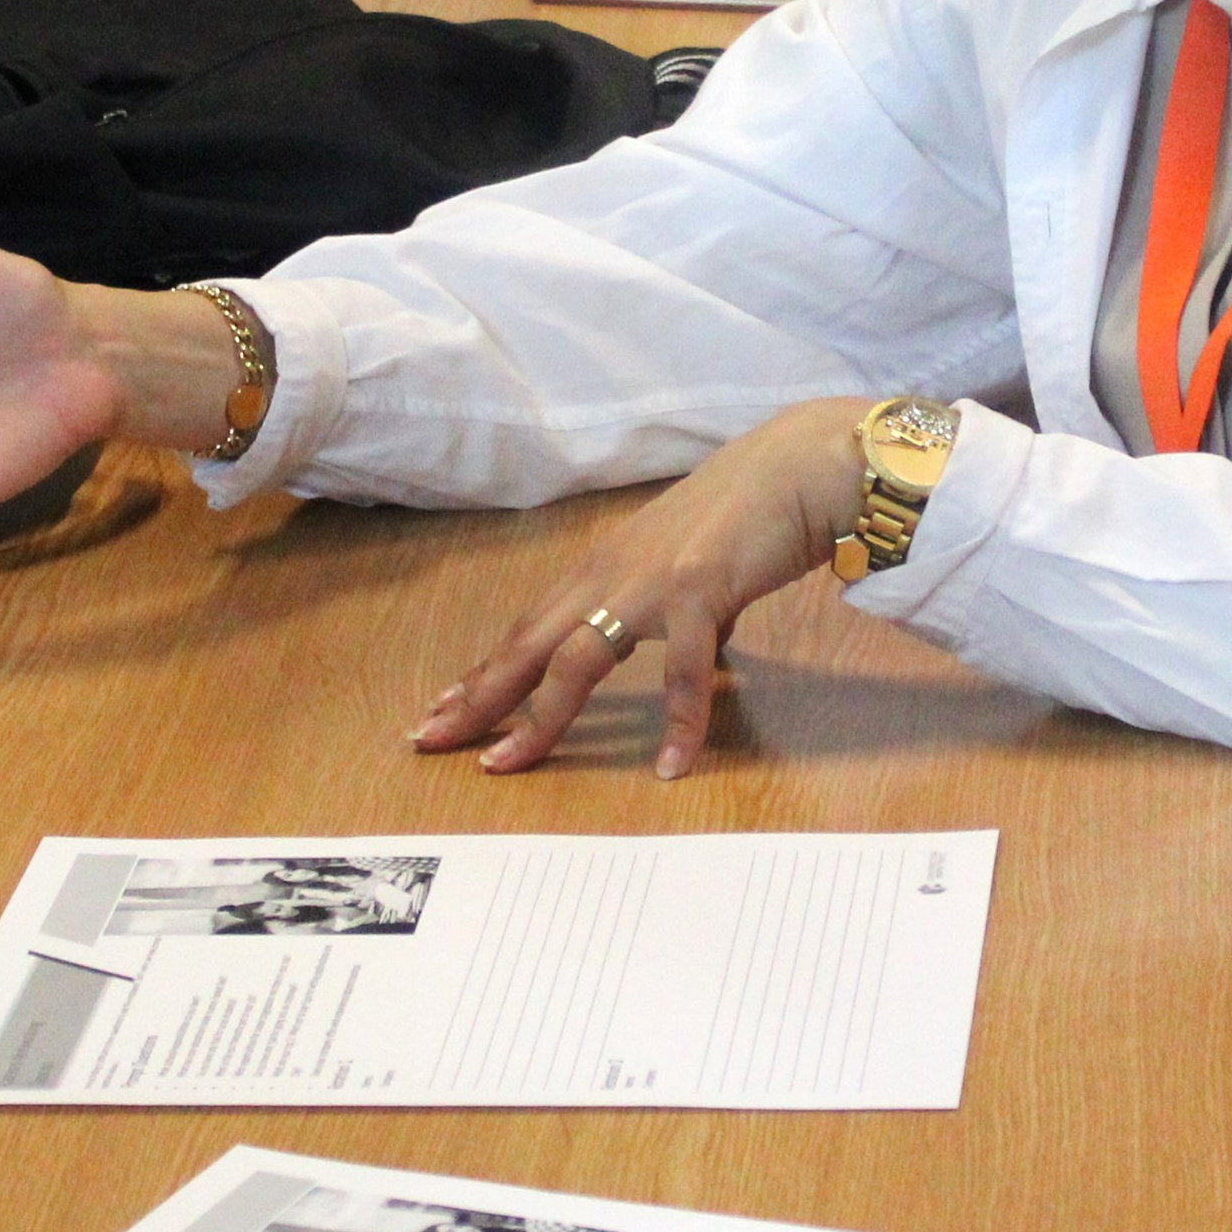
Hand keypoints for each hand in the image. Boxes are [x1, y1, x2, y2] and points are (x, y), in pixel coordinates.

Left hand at [410, 398, 874, 781]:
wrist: (798, 466)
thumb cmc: (751, 514)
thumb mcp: (695, 568)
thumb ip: (687, 613)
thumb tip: (700, 655)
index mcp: (605, 566)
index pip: (529, 626)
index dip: (487, 670)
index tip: (446, 706)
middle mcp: (612, 572)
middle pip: (529, 643)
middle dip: (479, 695)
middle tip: (432, 739)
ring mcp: (651, 580)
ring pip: (577, 658)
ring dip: (541, 715)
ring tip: (511, 763)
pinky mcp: (699, 588)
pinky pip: (683, 668)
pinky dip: (677, 719)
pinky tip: (671, 765)